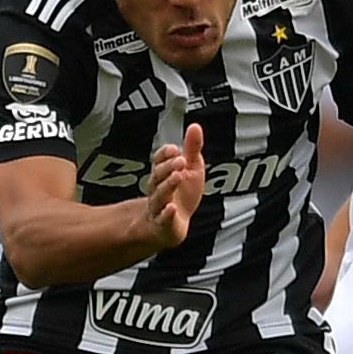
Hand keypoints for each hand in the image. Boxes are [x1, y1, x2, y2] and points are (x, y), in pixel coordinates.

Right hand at [140, 124, 206, 249]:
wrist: (173, 226)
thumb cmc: (183, 196)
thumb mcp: (192, 169)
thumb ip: (192, 149)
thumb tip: (195, 126)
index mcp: (163, 174)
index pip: (158, 161)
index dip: (164, 154)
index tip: (174, 148)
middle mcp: (158, 189)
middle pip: (157, 176)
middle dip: (167, 167)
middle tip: (180, 160)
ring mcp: (159, 207)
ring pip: (159, 195)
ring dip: (167, 185)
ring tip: (178, 176)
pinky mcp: (164, 224)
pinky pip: (162, 219)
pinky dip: (166, 214)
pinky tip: (171, 208)